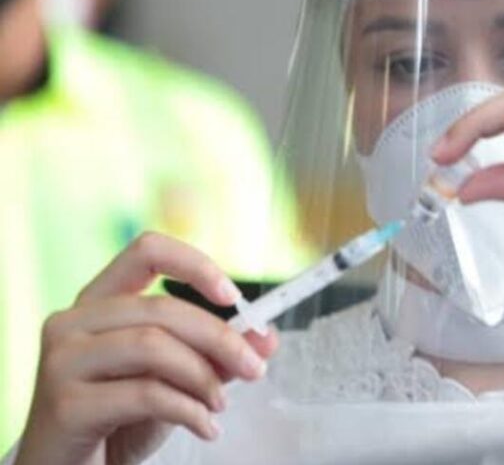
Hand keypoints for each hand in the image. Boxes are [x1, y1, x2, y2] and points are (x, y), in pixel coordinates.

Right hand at [15, 233, 277, 464]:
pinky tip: (206, 427)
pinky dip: (189, 410)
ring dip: (204, 377)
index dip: (195, 265)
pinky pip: (146, 394)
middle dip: (221, 338)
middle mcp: (72, 323)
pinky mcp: (64, 404)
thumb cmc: (120, 421)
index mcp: (98, 304)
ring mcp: (62, 361)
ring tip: (220, 406)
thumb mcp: (177, 382)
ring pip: (153, 346)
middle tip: (255, 369)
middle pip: (162, 308)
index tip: (233, 297)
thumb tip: (267, 338)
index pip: (147, 252)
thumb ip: (216, 356)